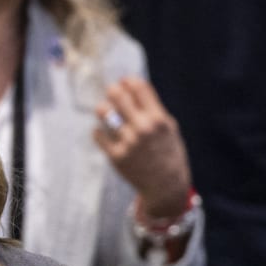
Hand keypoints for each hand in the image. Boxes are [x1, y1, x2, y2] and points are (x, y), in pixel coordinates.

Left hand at [93, 77, 191, 218]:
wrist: (165, 183)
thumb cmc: (165, 150)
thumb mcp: (167, 127)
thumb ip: (151, 108)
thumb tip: (129, 84)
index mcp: (158, 118)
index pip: (139, 87)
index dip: (129, 81)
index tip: (125, 83)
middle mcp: (143, 129)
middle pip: (119, 96)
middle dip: (113, 91)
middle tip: (112, 93)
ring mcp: (128, 142)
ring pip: (105, 113)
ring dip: (103, 108)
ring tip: (104, 110)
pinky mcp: (116, 156)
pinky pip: (98, 135)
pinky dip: (98, 131)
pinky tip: (102, 131)